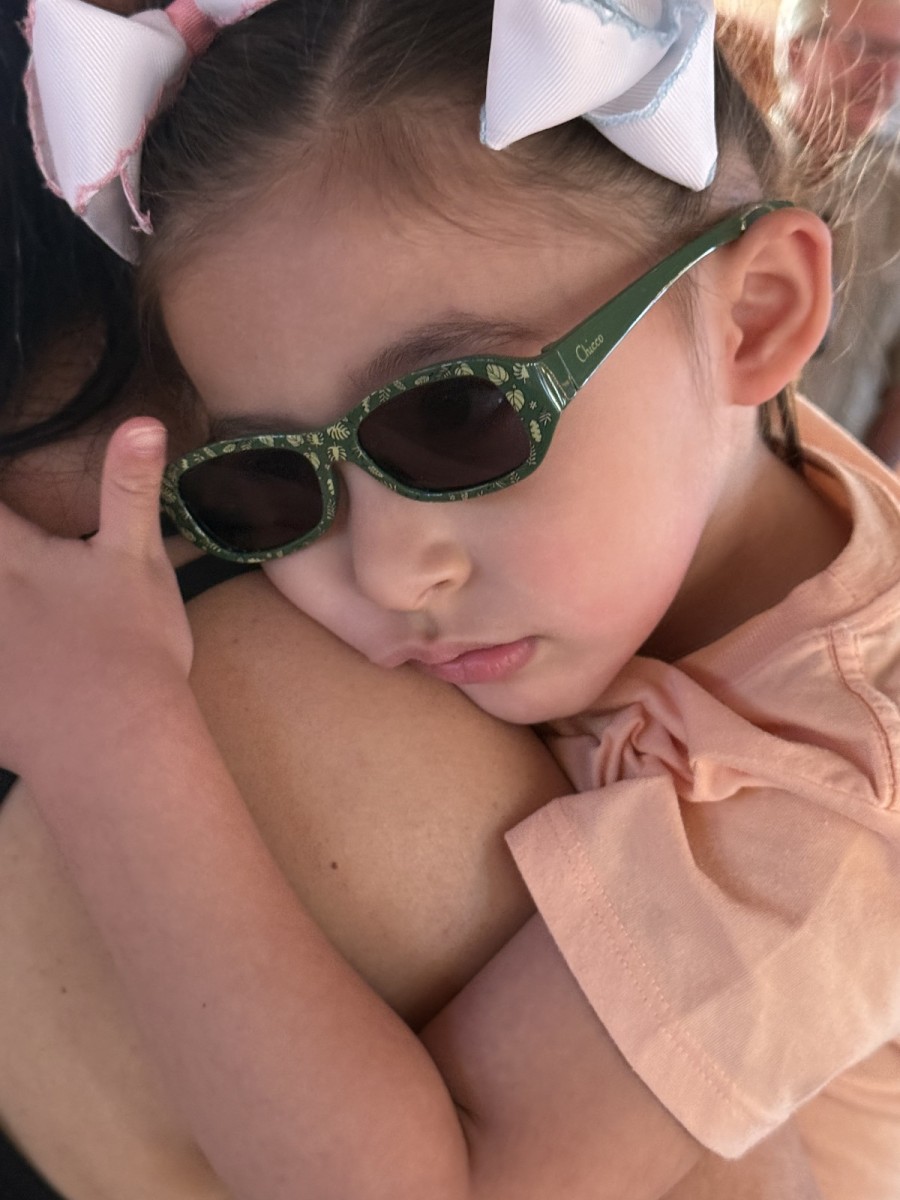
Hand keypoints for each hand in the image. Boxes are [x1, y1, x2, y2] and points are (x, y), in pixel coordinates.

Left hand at [0, 419, 192, 778]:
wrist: (112, 740)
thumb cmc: (130, 644)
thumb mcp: (137, 559)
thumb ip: (130, 489)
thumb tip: (142, 421)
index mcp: (10, 556)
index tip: (0, 505)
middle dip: (0, 549)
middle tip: (14, 560)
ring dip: (0, 613)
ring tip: (12, 614)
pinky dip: (0, 673)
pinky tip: (12, 674)